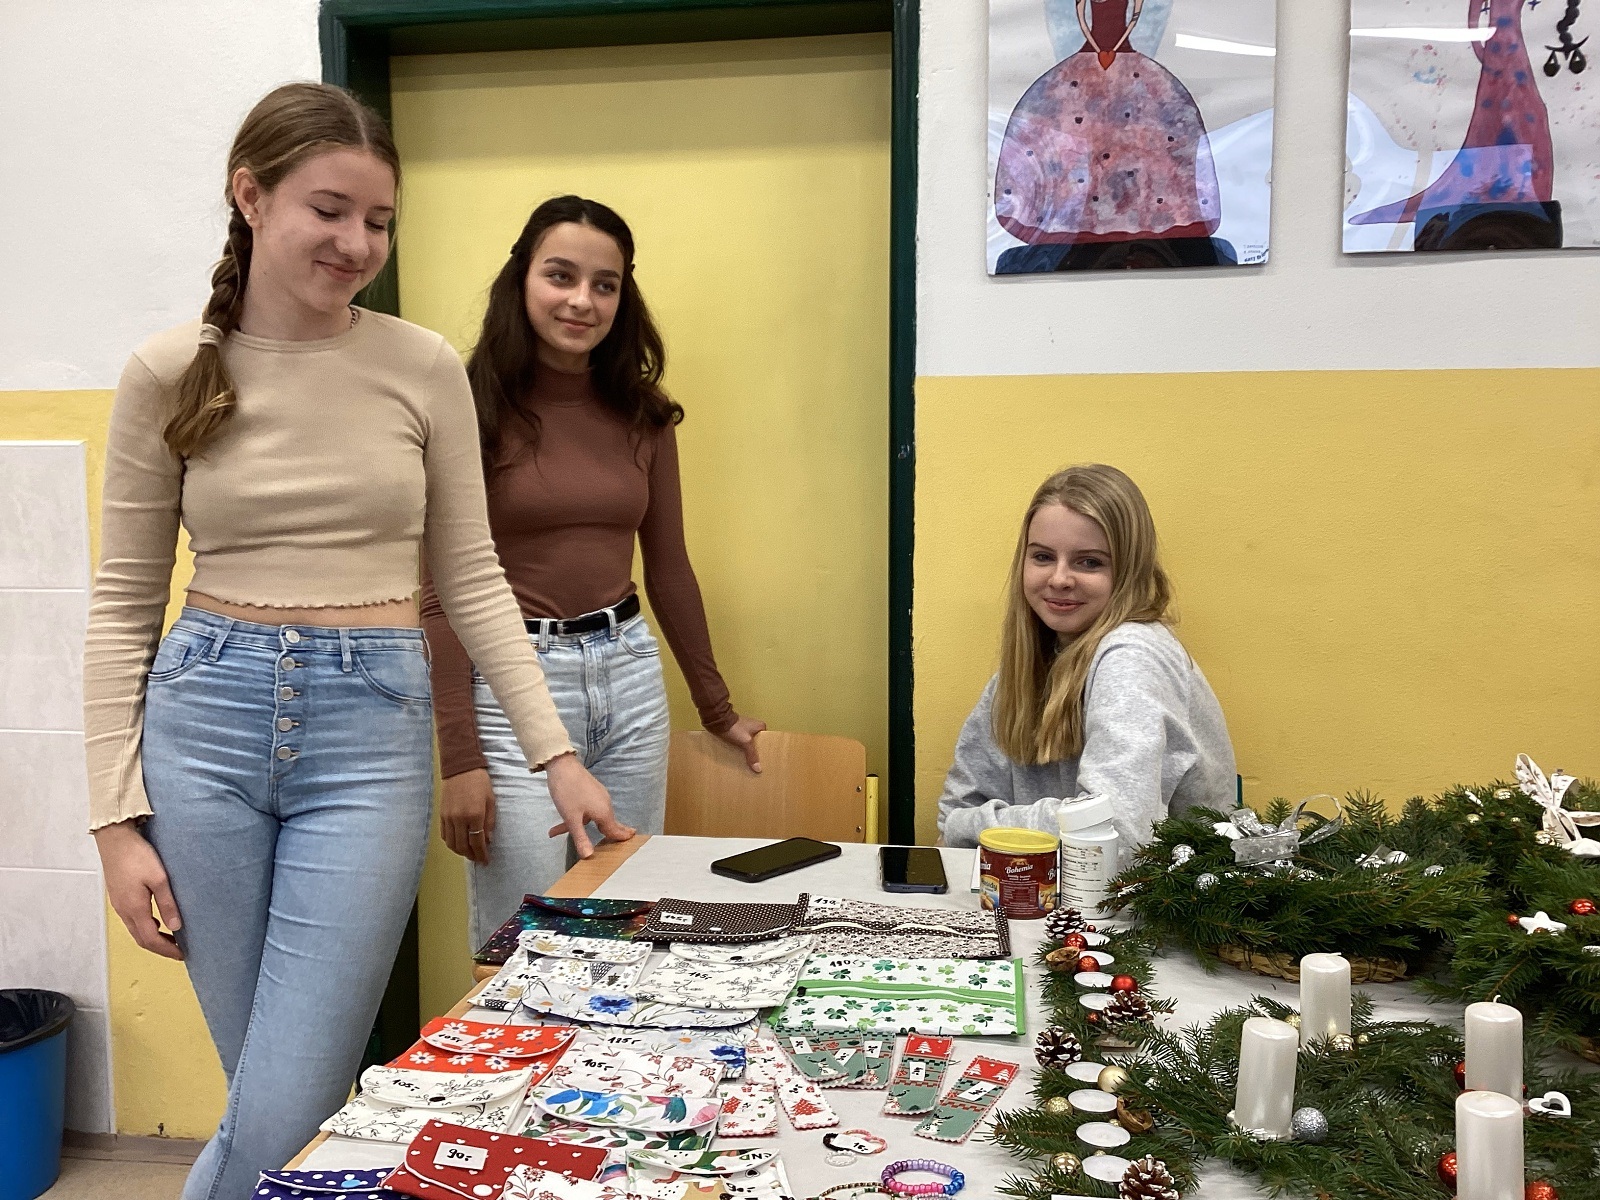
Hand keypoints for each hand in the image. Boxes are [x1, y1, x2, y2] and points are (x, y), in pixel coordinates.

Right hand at [94, 821, 182, 960]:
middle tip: (179, 950)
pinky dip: (145, 927)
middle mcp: (124, 911)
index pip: (151, 939)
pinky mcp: (118, 896)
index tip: (183, 955)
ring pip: (135, 930)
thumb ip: (167, 904)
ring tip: (171, 939)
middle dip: (160, 948)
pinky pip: (131, 920)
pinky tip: (157, 921)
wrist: (114, 839)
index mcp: (134, 909)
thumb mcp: (159, 878)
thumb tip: (176, 927)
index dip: (167, 950)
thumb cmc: (137, 856)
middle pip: (141, 939)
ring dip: (152, 938)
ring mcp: (119, 904)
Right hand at [441, 768, 495, 863]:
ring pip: (452, 843)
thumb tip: (488, 840)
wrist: (461, 768)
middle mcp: (459, 819)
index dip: (482, 854)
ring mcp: (448, 818)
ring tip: (469, 853)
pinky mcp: (441, 815)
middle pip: (463, 846)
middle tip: (478, 859)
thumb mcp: (491, 801)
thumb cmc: (480, 782)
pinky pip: (445, 835)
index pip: (477, 842)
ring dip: (460, 852)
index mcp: (474, 815)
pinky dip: (451, 843)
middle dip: (471, 855)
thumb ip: (489, 822)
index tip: (486, 861)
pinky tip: (458, 843)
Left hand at [544, 752, 634, 858]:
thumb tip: (589, 856)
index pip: (615, 830)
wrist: (562, 765)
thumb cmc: (568, 792)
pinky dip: (577, 818)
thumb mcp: (572, 819)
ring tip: (563, 836)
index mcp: (604, 812)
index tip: (632, 840)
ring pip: (592, 817)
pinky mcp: (589, 790)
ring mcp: (597, 796)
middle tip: (623, 839)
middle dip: (608, 834)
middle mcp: (604, 804)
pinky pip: (586, 809)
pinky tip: (557, 827)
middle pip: (607, 823)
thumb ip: (581, 838)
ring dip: (581, 827)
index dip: (622, 837)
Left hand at [715, 715, 766, 773]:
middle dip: (756, 752)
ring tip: (749, 762)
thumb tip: (758, 769)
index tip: (765, 760)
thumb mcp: (746, 742)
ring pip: (749, 743)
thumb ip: (752, 754)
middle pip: (757, 743)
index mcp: (760, 726)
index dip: (765, 750)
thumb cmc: (736, 729)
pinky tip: (740, 756)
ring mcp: (745, 729)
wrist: (719, 722)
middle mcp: (754, 727)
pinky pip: (742, 742)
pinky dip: (741, 748)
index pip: (767, 740)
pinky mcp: (737, 732)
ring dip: (748, 750)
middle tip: (757, 763)